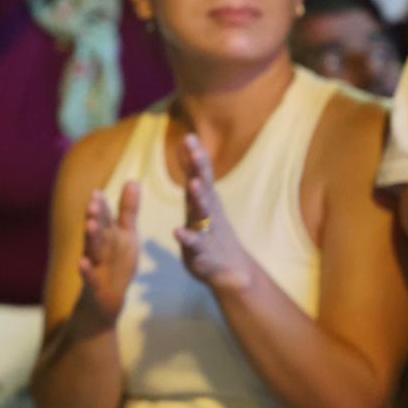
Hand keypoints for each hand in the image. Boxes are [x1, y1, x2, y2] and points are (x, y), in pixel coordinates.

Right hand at [77, 180, 140, 326]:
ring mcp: (95, 266)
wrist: (105, 300)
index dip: (100, 206)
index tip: (97, 192)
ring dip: (90, 237)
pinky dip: (86, 270)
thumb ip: (128, 209)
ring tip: (89, 224)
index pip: (102, 217)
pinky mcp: (95, 285)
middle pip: (96, 230)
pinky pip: (90, 277)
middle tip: (92, 203)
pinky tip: (82, 263)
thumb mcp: (126, 235)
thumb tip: (133, 180)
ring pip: (92, 249)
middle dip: (94, 216)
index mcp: (106, 235)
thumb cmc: (115, 263)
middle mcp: (98, 247)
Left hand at [174, 133, 258, 292]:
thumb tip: (189, 143)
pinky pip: (194, 244)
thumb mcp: (201, 199)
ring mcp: (206, 232)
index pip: (201, 174)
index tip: (189, 137)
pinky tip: (177, 232)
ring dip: (198, 198)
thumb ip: (194, 173)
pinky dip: (187, 238)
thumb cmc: (210, 230)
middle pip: (203, 188)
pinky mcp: (202, 253)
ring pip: (202, 212)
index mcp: (204, 200)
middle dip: (199, 170)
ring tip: (192, 185)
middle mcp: (206, 213)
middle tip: (196, 152)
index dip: (196, 156)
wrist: (230, 270)